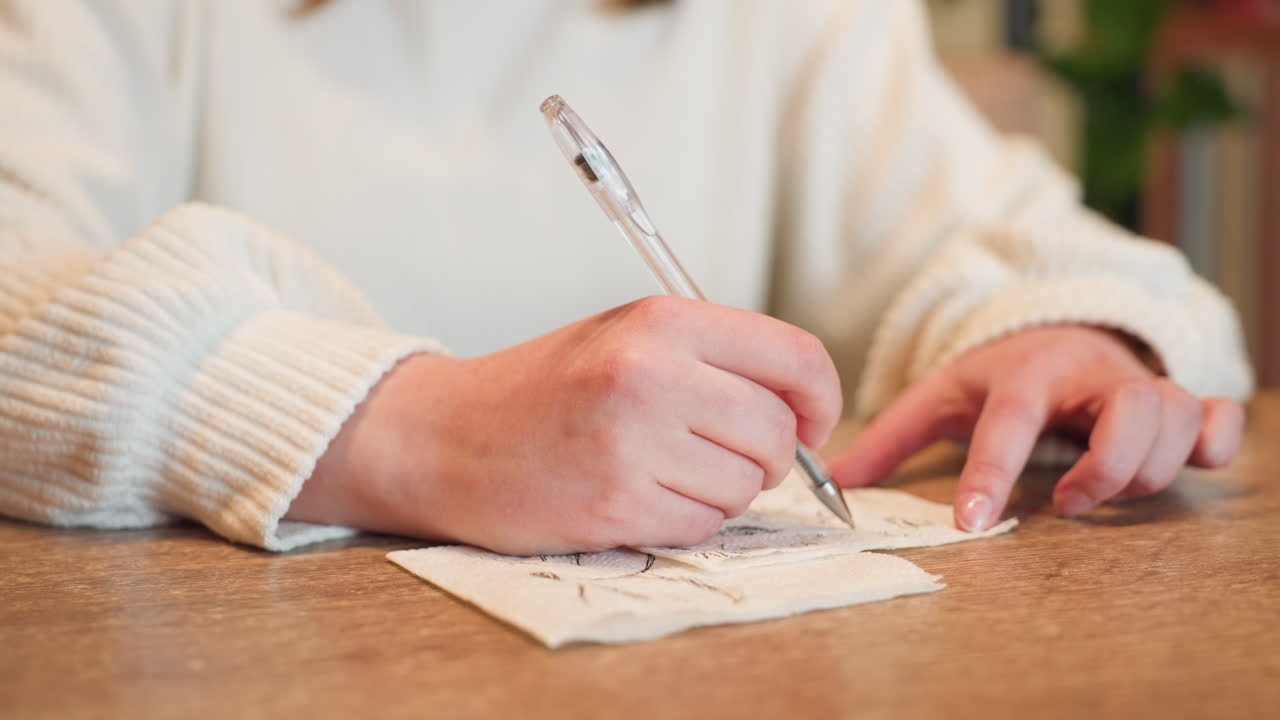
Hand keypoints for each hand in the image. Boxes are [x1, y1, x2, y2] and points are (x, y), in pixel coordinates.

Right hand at [288, 296, 841, 554]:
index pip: (796, 357)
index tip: (809, 425)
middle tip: (719, 455)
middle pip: (775, 433)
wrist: (444, 436)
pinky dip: (684, 522)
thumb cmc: (543, 390)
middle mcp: (652, 373)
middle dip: (765, 457)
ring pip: (744, 486)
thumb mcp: (625, 339)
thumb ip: (712, 362)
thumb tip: (804, 415)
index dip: (819, 400)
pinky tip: (634, 498)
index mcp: (662, 320)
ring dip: (719, 492)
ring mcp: (633, 441)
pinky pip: (702, 526)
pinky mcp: (616, 504)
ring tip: (657, 471)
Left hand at [829, 326, 1243, 530]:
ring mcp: (1140, 384)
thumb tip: (834, 480)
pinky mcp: (1178, 398)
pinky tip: (1183, 462)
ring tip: (1101, 489)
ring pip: (1174, 420)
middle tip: (1068, 500)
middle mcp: (1089, 374)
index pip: (1008, 424)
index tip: (972, 525)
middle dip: (1105, 470)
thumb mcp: (942, 395)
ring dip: (1146, 468)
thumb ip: (890, 439)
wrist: (1060, 327)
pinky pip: (1218, 419)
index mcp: (1023, 373)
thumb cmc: (1001, 373)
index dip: (990, 475)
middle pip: (1127, 415)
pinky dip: (1213, 445)